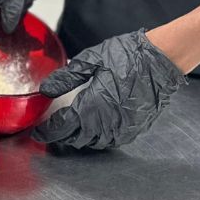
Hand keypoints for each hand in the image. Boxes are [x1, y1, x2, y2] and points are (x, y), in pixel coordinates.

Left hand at [33, 30, 186, 149]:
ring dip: (79, 138)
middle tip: (51, 130)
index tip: (38, 132)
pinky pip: (110, 141)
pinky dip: (98, 138)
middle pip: (77, 139)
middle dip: (62, 136)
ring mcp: (122, 129)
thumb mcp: (91, 60)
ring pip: (94, 143)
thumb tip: (46, 89)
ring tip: (69, 129)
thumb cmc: (127, 56)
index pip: (63, 127)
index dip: (48, 131)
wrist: (161, 61)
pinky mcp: (134, 130)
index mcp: (93, 106)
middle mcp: (107, 123)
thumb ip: (66, 77)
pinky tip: (93, 128)